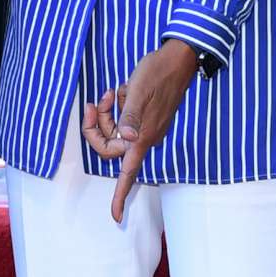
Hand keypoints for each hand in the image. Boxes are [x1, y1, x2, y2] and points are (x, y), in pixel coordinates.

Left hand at [83, 37, 198, 224]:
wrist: (178, 59)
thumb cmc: (157, 74)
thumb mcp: (138, 92)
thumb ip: (129, 116)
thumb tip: (126, 138)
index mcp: (141, 137)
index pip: (127, 174)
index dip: (120, 196)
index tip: (115, 217)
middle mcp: (143, 137)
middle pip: (110, 147)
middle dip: (98, 126)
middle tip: (96, 101)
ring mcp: (145, 128)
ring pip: (115, 132)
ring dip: (107, 113)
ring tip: (110, 92)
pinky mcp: (145, 117)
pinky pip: (123, 120)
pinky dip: (117, 108)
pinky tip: (122, 90)